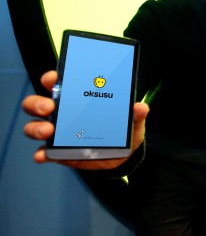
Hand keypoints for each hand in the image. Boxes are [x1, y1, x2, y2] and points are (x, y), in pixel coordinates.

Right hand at [22, 70, 148, 169]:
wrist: (122, 156)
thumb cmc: (121, 130)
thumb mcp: (131, 120)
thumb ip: (135, 114)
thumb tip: (141, 107)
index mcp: (76, 98)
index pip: (57, 83)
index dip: (51, 78)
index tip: (53, 78)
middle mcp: (61, 113)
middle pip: (37, 103)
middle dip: (38, 103)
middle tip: (49, 107)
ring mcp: (57, 133)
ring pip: (34, 126)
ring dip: (36, 127)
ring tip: (48, 131)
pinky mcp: (58, 152)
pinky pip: (44, 152)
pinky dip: (41, 153)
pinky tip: (42, 155)